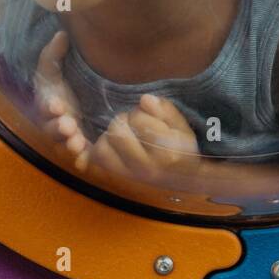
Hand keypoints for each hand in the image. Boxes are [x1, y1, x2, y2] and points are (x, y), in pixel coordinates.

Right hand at [31, 31, 88, 164]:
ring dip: (69, 144)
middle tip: (68, 124)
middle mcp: (55, 122)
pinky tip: (86, 161)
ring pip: (64, 144)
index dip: (49, 106)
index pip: (45, 106)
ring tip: (77, 141)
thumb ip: (54, 52)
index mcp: (47, 103)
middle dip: (58, 127)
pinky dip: (80, 160)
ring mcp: (67, 135)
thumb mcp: (53, 66)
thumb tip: (62, 34)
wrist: (77, 96)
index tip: (57, 104)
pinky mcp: (81, 144)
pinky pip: (79, 156)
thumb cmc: (60, 82)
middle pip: (52, 129)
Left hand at [80, 94, 200, 184]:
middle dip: (123, 121)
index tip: (148, 117)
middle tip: (132, 124)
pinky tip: (110, 144)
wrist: (181, 179)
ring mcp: (129, 176)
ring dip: (109, 136)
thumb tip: (144, 99)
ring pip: (102, 149)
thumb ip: (165, 110)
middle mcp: (145, 167)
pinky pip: (97, 160)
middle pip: (117, 132)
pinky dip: (99, 148)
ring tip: (122, 134)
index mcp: (165, 152)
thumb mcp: (182, 127)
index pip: (138, 120)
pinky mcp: (117, 178)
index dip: (140, 112)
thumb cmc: (181, 148)